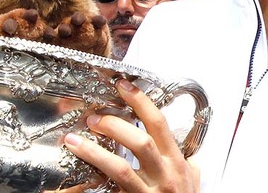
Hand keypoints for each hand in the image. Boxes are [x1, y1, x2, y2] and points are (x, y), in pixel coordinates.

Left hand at [64, 79, 199, 192]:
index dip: (140, 101)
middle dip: (115, 124)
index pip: (159, 124)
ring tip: (76, 140)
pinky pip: (109, 192)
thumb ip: (188, 168)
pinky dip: (90, 184)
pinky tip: (74, 179)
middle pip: (139, 141)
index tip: (123, 86)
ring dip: (95, 151)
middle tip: (95, 117)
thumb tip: (188, 156)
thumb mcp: (193, 185)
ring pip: (120, 168)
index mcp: (177, 164)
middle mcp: (165, 177)